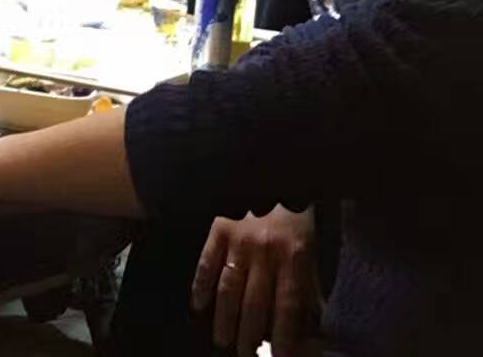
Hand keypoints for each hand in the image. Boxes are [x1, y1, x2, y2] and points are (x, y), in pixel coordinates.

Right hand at [192, 205, 319, 356]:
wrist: (275, 173)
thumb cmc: (296, 217)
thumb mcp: (312, 249)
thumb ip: (310, 286)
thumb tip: (314, 325)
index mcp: (294, 257)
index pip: (288, 306)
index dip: (284, 336)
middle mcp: (265, 251)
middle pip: (255, 302)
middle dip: (249, 334)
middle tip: (244, 354)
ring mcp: (239, 240)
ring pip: (228, 287)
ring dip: (224, 317)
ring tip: (221, 340)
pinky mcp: (218, 228)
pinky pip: (206, 261)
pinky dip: (200, 284)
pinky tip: (197, 305)